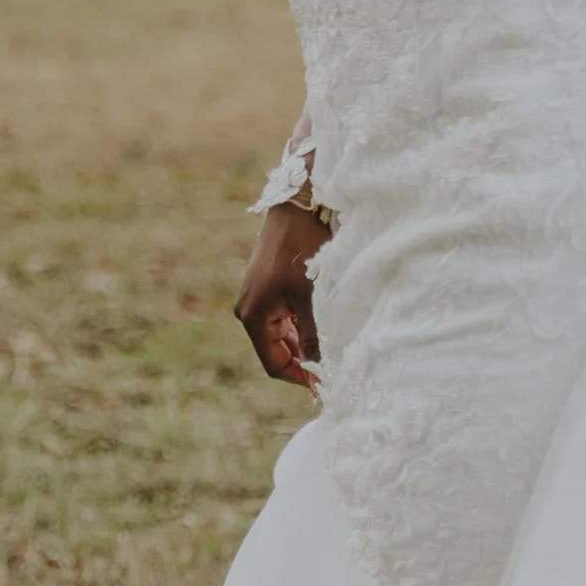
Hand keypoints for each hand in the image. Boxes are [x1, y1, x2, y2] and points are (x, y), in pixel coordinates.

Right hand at [235, 202, 328, 391]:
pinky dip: (303, 322)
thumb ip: (314, 335)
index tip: (326, 383)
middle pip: (277, 350)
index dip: (300, 377)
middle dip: (304, 359)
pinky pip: (285, 315)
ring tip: (334, 342)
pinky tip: (326, 318)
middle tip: (335, 365)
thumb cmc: (304, 246)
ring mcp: (258, 295)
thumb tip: (320, 372)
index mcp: (252, 315)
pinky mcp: (268, 284)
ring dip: (305, 340)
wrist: (298, 202)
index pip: (274, 363)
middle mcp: (250, 307)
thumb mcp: (311, 296)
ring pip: (283, 333)